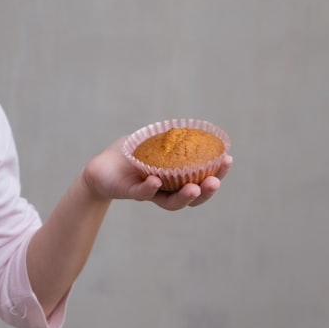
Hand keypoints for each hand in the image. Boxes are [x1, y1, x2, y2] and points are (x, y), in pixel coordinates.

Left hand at [82, 136, 232, 210]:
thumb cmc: (129, 154)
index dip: (216, 172)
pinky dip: (149, 188)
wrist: (100, 168)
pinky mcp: (129, 192)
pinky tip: (155, 182)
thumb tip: (189, 125)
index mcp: (175, 178)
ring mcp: (149, 193)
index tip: (228, 159)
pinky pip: (141, 193)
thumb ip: (169, 136)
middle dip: (207, 190)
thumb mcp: (150, 141)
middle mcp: (166, 190)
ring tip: (195, 188)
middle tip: (215, 182)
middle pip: (191, 195)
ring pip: (170, 201)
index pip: (200, 179)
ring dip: (184, 196)